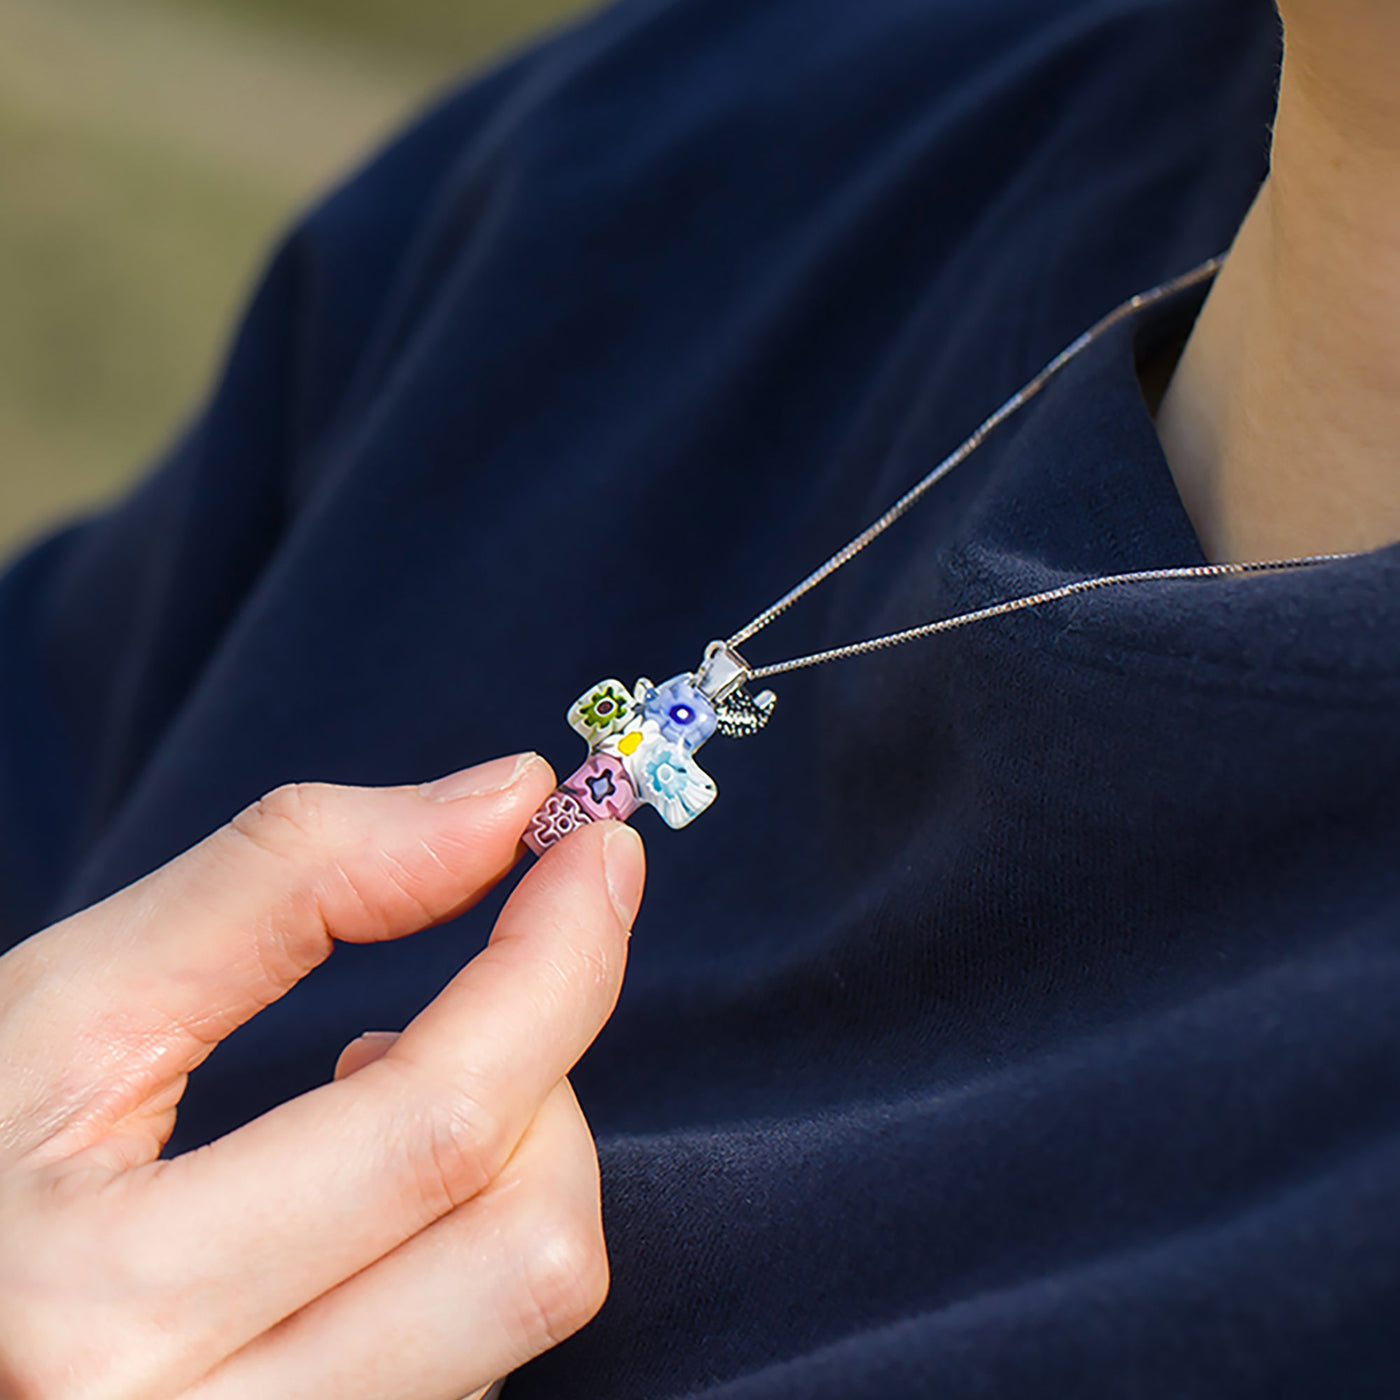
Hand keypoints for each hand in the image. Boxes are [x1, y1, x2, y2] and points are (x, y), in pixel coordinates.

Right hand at [0, 753, 644, 1399]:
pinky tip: (368, 1205)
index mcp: (97, 1317)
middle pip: (526, 1242)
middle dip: (546, 1063)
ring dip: (509, 1155)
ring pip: (527, 1310)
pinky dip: (472, 1238)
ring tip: (376, 1097)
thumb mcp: (70, 1002)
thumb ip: (288, 879)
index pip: (435, 1125)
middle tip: (483, 984)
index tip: (597, 854)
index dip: (555, 965)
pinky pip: (487, 1355)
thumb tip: (505, 802)